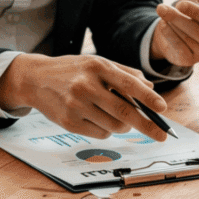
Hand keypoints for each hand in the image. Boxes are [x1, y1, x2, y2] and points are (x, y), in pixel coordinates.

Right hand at [0, 53, 168, 140]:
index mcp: (97, 66)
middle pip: (124, 110)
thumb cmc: (72, 70)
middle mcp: (86, 85)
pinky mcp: (69, 122)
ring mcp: (76, 105)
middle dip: (147, 125)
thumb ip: (124, 73)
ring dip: (123, 125)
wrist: (35, 79)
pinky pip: (101, 133)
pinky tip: (97, 118)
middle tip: (162, 135)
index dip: (148, 97)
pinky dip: (107, 129)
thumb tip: (150, 88)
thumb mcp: (96, 63)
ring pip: (114, 125)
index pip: (129, 83)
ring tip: (114, 115)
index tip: (162, 108)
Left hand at [150, 0, 198, 66]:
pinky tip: (163, 25)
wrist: (173, 23)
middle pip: (197, 31)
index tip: (180, 4)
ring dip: (171, 24)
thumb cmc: (193, 10)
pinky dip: (168, 35)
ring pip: (186, 39)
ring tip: (163, 13)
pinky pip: (178, 48)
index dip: (197, 13)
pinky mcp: (189, 60)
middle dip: (177, 18)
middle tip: (161, 8)